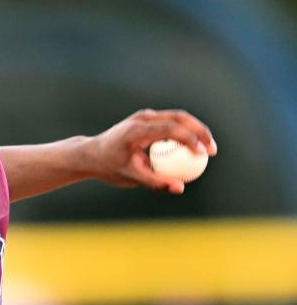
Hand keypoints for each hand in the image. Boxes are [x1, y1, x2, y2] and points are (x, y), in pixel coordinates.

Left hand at [85, 109, 216, 193]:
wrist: (91, 154)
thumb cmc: (109, 167)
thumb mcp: (130, 177)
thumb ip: (155, 182)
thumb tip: (180, 188)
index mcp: (137, 129)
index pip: (171, 128)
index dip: (191, 139)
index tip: (203, 154)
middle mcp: (142, 118)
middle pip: (179, 117)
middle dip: (200, 132)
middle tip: (212, 151)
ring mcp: (144, 116)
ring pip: (178, 117)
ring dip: (195, 130)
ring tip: (207, 150)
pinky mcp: (147, 120)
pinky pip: (171, 123)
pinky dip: (184, 133)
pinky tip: (192, 150)